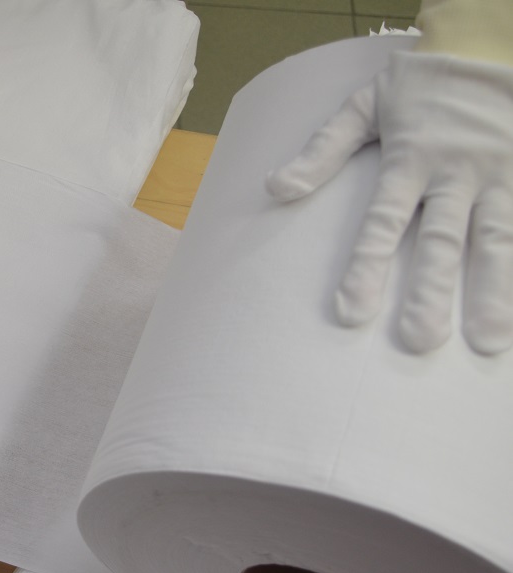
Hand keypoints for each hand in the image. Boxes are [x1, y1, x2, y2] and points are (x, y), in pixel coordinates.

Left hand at [267, 50, 512, 354]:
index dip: (365, 267)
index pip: (383, 223)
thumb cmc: (420, 82)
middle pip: (441, 241)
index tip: (351, 312)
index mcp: (410, 160)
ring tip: (489, 342)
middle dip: (431, 293)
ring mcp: (501, 174)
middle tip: (418, 341)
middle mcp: (456, 173)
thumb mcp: (363, 107)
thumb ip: (322, 151)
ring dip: (494, 291)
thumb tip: (273, 189)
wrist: (490, 39)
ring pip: (496, 239)